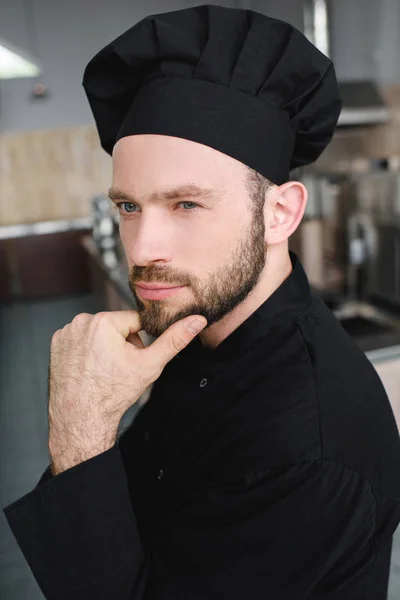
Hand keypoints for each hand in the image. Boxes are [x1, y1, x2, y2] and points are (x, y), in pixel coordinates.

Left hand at [47, 310, 206, 472]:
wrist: (81, 418)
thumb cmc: (114, 393)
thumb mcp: (150, 365)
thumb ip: (174, 340)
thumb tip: (197, 321)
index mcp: (103, 321)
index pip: (135, 321)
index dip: (141, 342)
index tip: (135, 360)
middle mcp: (81, 321)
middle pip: (116, 326)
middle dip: (122, 344)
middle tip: (120, 369)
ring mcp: (66, 333)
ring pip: (98, 333)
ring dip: (105, 346)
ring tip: (105, 371)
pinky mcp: (56, 344)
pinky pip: (80, 339)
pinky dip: (87, 351)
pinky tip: (90, 369)